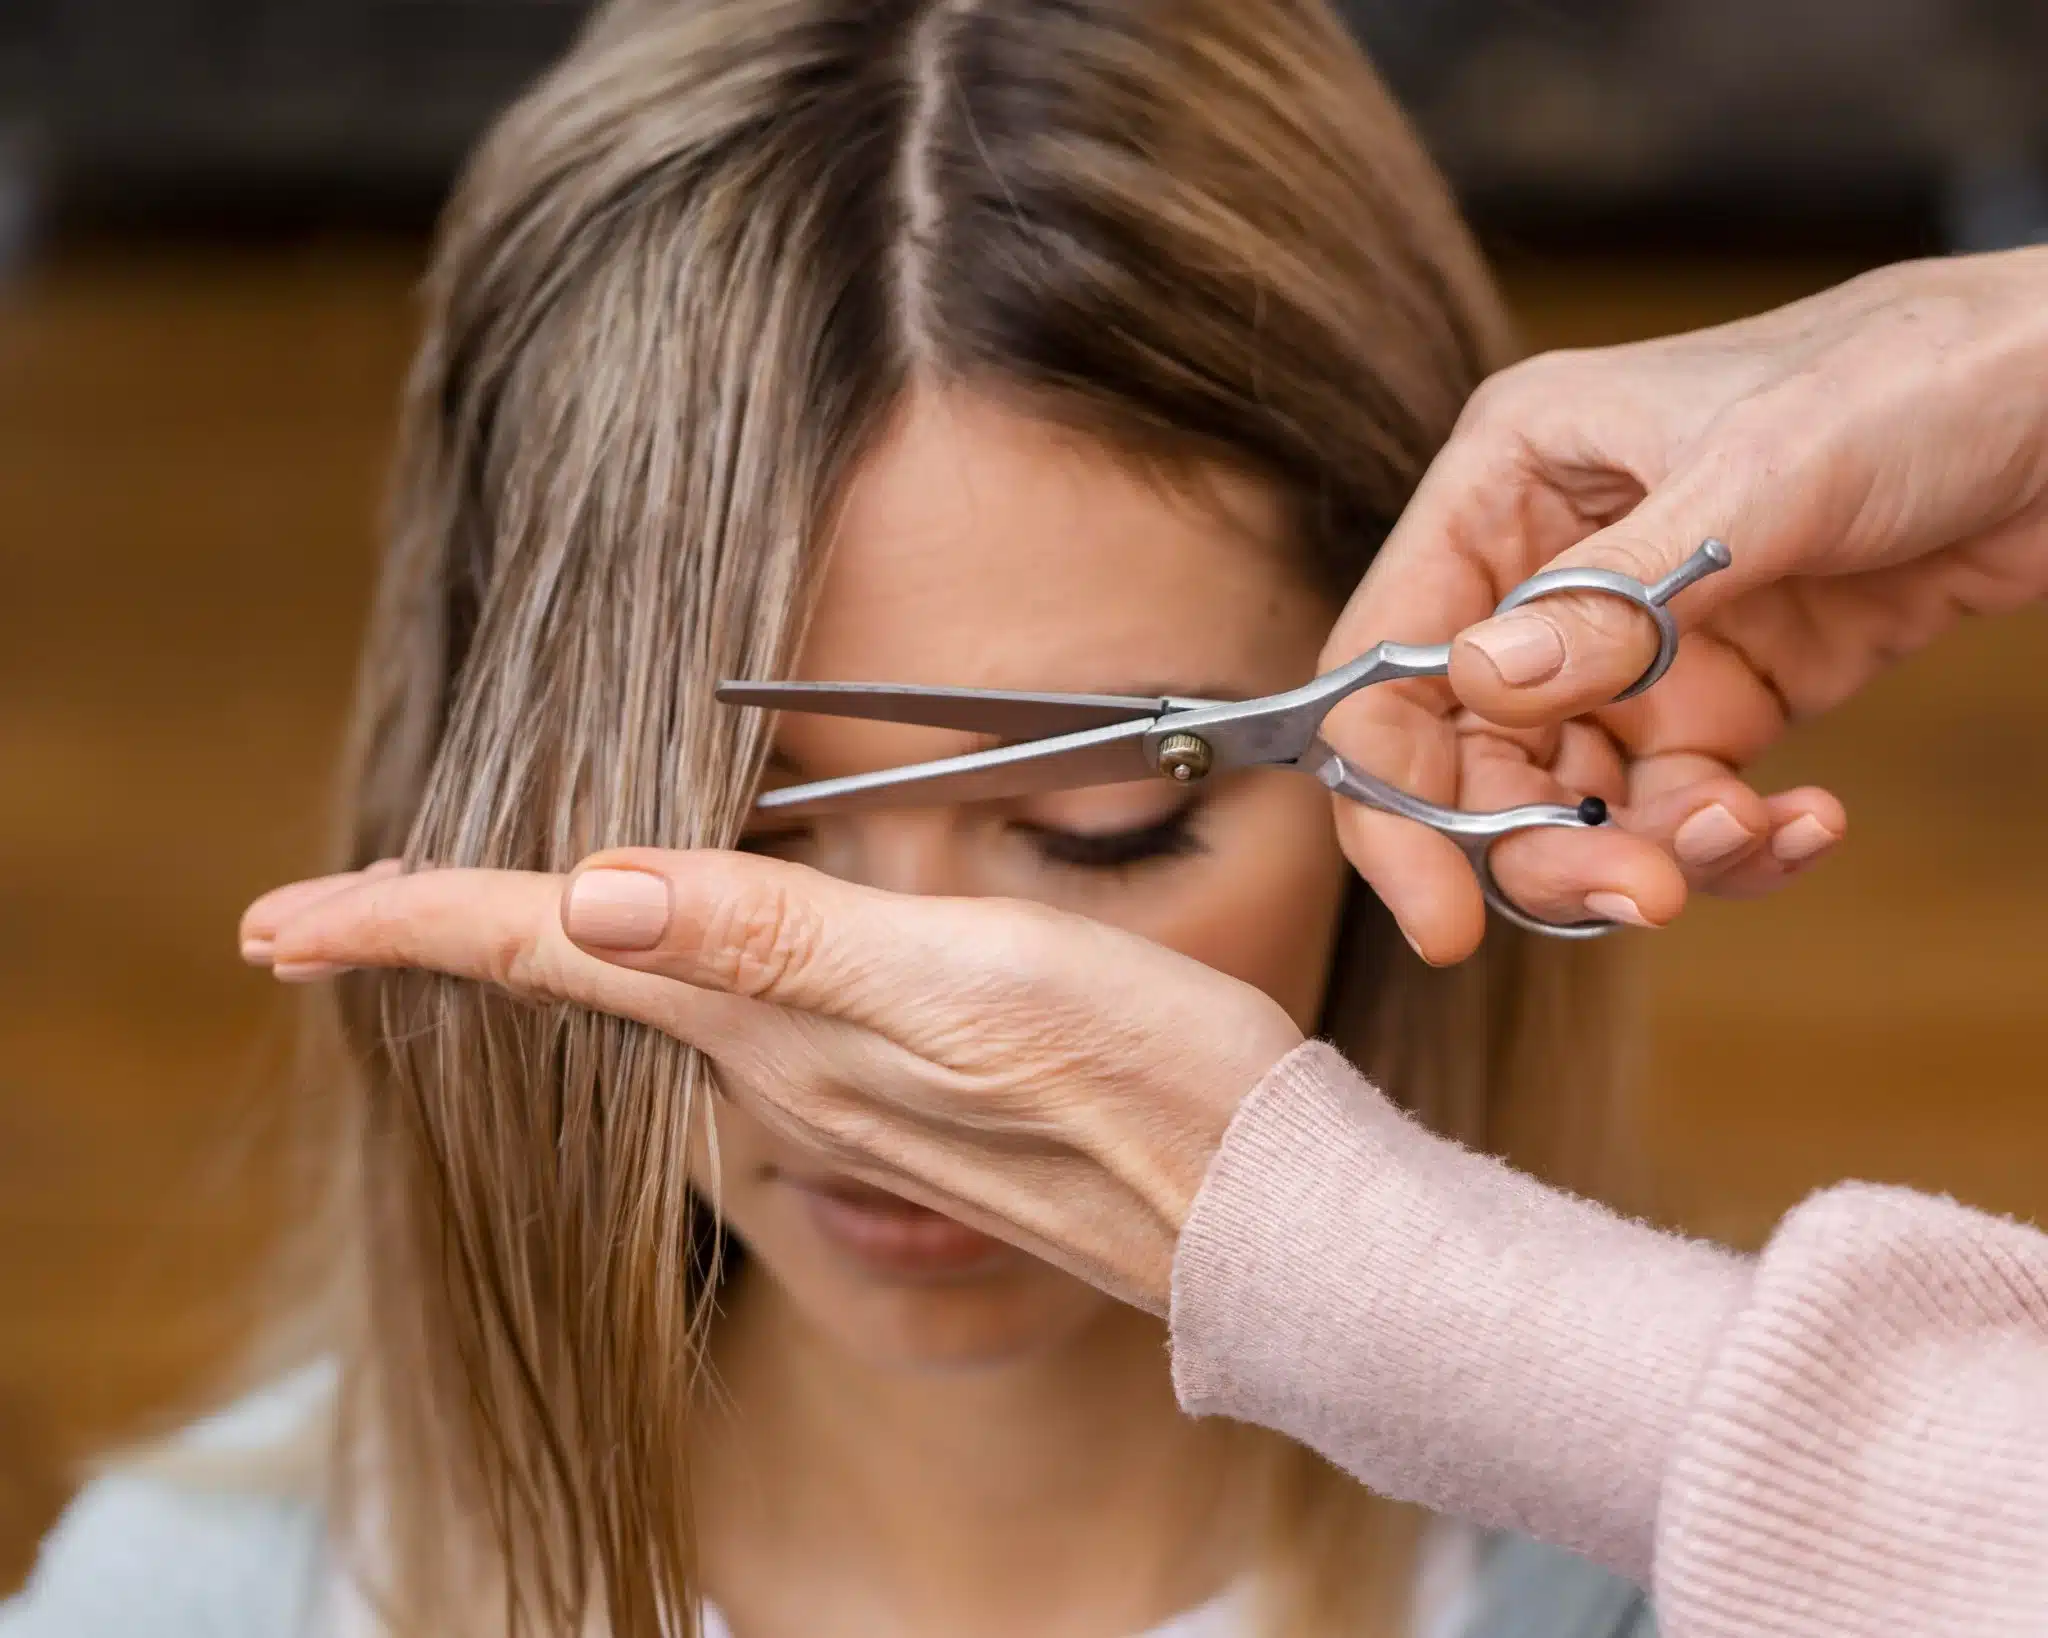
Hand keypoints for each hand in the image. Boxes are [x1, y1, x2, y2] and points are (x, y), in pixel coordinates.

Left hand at [241, 850, 1304, 1313]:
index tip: (275, 921)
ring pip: (638, 1010)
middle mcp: (784, 1069)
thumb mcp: (968, 988)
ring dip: (534, 956)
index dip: (413, 923)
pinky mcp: (903, 1092)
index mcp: (778, 1026)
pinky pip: (725, 1024)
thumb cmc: (1144, 1086)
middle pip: (570, 989)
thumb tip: (592, 898)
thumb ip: (780, 943)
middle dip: (445, 942)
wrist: (1261, 1214)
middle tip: (330, 914)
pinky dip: (648, 979)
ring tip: (452, 916)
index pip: (557, 953)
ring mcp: (840, 1090)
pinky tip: (655, 960)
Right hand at [1329, 246, 2047, 961]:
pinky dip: (1737, 841)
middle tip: (1637, 900)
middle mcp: (1549, 570)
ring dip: (1652, 855)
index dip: (1390, 792)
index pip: (1392, 658)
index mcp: (1511, 481)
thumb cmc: (1920, 374)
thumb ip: (1613, 593)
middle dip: (1543, 847)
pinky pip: (1687, 809)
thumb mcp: (1762, 474)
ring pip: (1580, 804)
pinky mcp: (1725, 696)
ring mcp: (1637, 642)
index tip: (1436, 913)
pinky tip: (1808, 821)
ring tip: (1746, 838)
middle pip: (1477, 758)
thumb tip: (1480, 690)